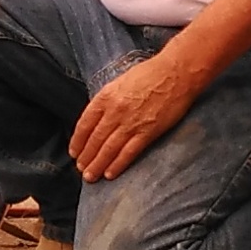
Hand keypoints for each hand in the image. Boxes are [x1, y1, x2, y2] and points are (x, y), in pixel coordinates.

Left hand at [70, 50, 202, 181]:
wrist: (177, 72)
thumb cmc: (151, 74)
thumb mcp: (120, 82)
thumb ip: (108, 100)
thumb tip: (98, 119)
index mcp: (106, 97)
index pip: (84, 124)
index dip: (77, 141)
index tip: (74, 152)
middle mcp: (115, 111)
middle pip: (95, 139)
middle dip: (86, 157)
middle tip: (81, 169)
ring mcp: (131, 123)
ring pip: (108, 149)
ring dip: (97, 165)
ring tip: (90, 176)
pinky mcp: (148, 132)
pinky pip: (128, 152)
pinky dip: (118, 165)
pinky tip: (110, 174)